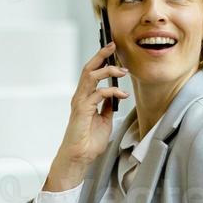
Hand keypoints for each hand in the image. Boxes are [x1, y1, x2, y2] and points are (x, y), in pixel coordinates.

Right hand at [55, 41, 130, 168]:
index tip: (113, 50)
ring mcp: (80, 102)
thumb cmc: (89, 141)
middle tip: (113, 46)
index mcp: (85, 98)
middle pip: (88, 68)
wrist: (80, 157)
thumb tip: (114, 95)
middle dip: (101, 55)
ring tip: (122, 71)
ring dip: (108, 70)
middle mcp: (80, 97)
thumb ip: (107, 106)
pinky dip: (112, 91)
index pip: (91, 73)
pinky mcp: (82, 110)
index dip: (101, 60)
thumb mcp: (105, 120)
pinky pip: (98, 94)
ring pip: (91, 76)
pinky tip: (122, 95)